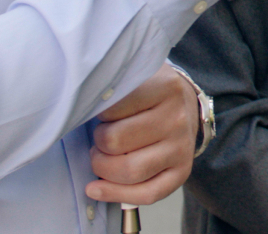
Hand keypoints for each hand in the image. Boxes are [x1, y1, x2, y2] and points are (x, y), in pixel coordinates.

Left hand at [85, 64, 198, 204]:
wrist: (184, 104)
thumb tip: (83, 106)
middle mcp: (176, 118)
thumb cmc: (149, 90)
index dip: (97, 113)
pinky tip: (95, 189)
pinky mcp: (182, 172)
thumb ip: (114, 84)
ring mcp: (181, 147)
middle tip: (98, 136)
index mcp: (165, 86)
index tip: (97, 110)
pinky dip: (115, 195)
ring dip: (103, 167)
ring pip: (130, 171)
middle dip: (98, 142)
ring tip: (100, 156)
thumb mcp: (137, 73)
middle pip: (117, 141)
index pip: (113, 107)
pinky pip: (146, 194)